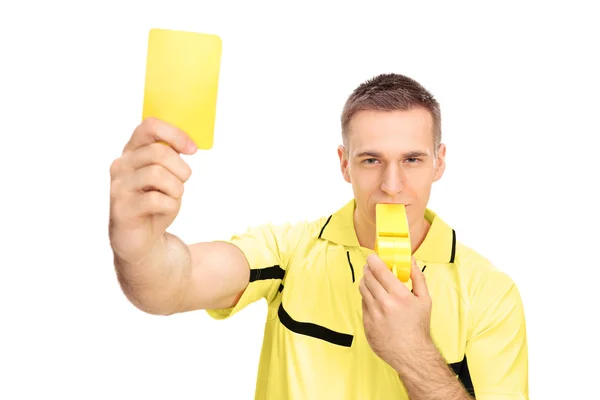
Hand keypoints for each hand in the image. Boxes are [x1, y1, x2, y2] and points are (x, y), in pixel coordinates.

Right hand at [109, 117, 196, 265]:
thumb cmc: (156, 202)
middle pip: (159, 152)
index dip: (175, 134)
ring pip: (158, 174)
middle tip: (183, 181)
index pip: (149, 126)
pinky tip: (164, 210)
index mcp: (132, 151)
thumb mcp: (167, 174)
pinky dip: (169, 205)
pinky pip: (156, 200)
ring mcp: (119, 187)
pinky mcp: (122, 209)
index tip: (192, 149)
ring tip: (172, 197)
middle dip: (181, 168)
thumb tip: (189, 143)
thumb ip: (171, 155)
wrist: (141, 238)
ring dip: (176, 188)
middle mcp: (121, 165)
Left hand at [359, 254, 432, 368]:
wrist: (411, 354)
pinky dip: (367, 298)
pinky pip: (362, 304)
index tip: (372, 256)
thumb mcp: (424, 300)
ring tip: (372, 282)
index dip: (373, 260)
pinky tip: (375, 300)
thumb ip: (417, 277)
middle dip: (369, 269)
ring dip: (366, 282)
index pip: (379, 270)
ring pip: (362, 289)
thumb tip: (411, 260)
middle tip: (372, 267)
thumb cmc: (418, 327)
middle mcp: (384, 304)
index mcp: (399, 296)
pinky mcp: (366, 323)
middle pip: (368, 277)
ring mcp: (373, 314)